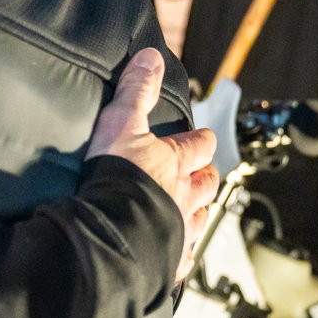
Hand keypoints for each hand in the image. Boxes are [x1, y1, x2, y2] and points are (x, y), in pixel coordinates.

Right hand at [87, 48, 217, 276]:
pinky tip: (175, 255)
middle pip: (206, 183)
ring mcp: (179, 230)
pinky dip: (181, 253)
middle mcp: (184, 196)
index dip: (202, 140)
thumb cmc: (115, 178)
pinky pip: (183, 258)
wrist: (111, 234)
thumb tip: (150, 57)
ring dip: (197, 212)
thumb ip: (136, 91)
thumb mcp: (121, 123)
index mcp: (175, 163)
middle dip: (205, 176)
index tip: (203, 138)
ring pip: (199, 219)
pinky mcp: (169, 261)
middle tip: (201, 174)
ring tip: (191, 210)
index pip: (199, 145)